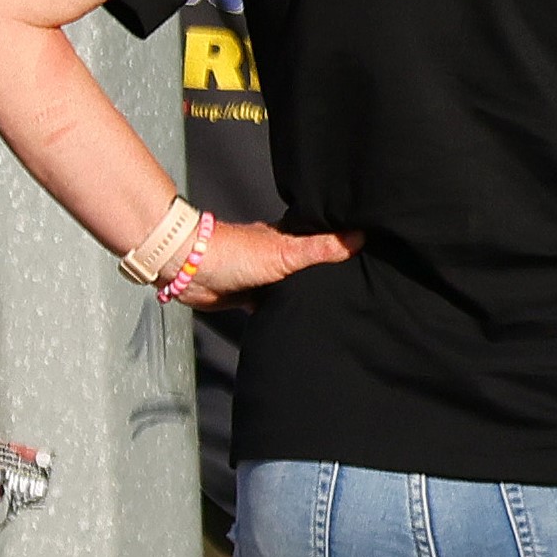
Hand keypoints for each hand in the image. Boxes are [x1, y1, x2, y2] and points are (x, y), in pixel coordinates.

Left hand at [172, 219, 358, 307]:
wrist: (188, 270)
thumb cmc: (233, 253)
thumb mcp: (286, 251)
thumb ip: (321, 248)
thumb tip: (360, 237)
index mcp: (286, 238)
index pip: (320, 239)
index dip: (341, 244)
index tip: (368, 251)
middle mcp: (275, 255)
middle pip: (308, 266)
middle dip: (326, 274)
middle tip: (357, 285)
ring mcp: (262, 276)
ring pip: (292, 287)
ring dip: (305, 294)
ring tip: (335, 305)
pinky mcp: (249, 297)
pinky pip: (274, 306)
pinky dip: (285, 311)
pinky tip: (301, 319)